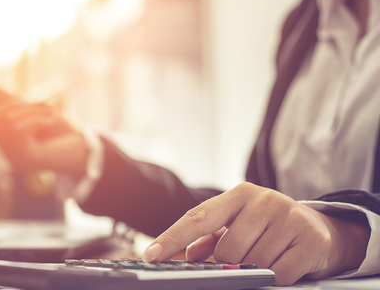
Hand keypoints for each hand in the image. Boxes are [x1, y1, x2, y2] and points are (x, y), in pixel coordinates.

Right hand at [0, 90, 87, 177]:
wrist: (81, 149)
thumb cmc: (59, 131)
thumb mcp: (36, 112)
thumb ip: (17, 102)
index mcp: (10, 138)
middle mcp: (7, 149)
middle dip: (16, 104)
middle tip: (41, 104)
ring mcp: (14, 155)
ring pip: (8, 121)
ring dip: (32, 110)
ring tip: (52, 113)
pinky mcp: (25, 157)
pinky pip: (18, 129)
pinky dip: (35, 118)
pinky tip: (50, 119)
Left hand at [142, 182, 370, 285]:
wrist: (323, 231)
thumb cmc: (270, 228)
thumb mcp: (240, 225)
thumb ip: (211, 238)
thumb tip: (189, 255)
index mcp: (239, 195)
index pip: (198, 218)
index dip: (172, 238)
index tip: (150, 256)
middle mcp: (263, 200)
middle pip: (226, 250)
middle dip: (230, 265)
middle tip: (245, 260)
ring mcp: (289, 217)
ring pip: (253, 264)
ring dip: (257, 270)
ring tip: (270, 257)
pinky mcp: (310, 239)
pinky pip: (278, 274)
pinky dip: (277, 278)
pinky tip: (285, 264)